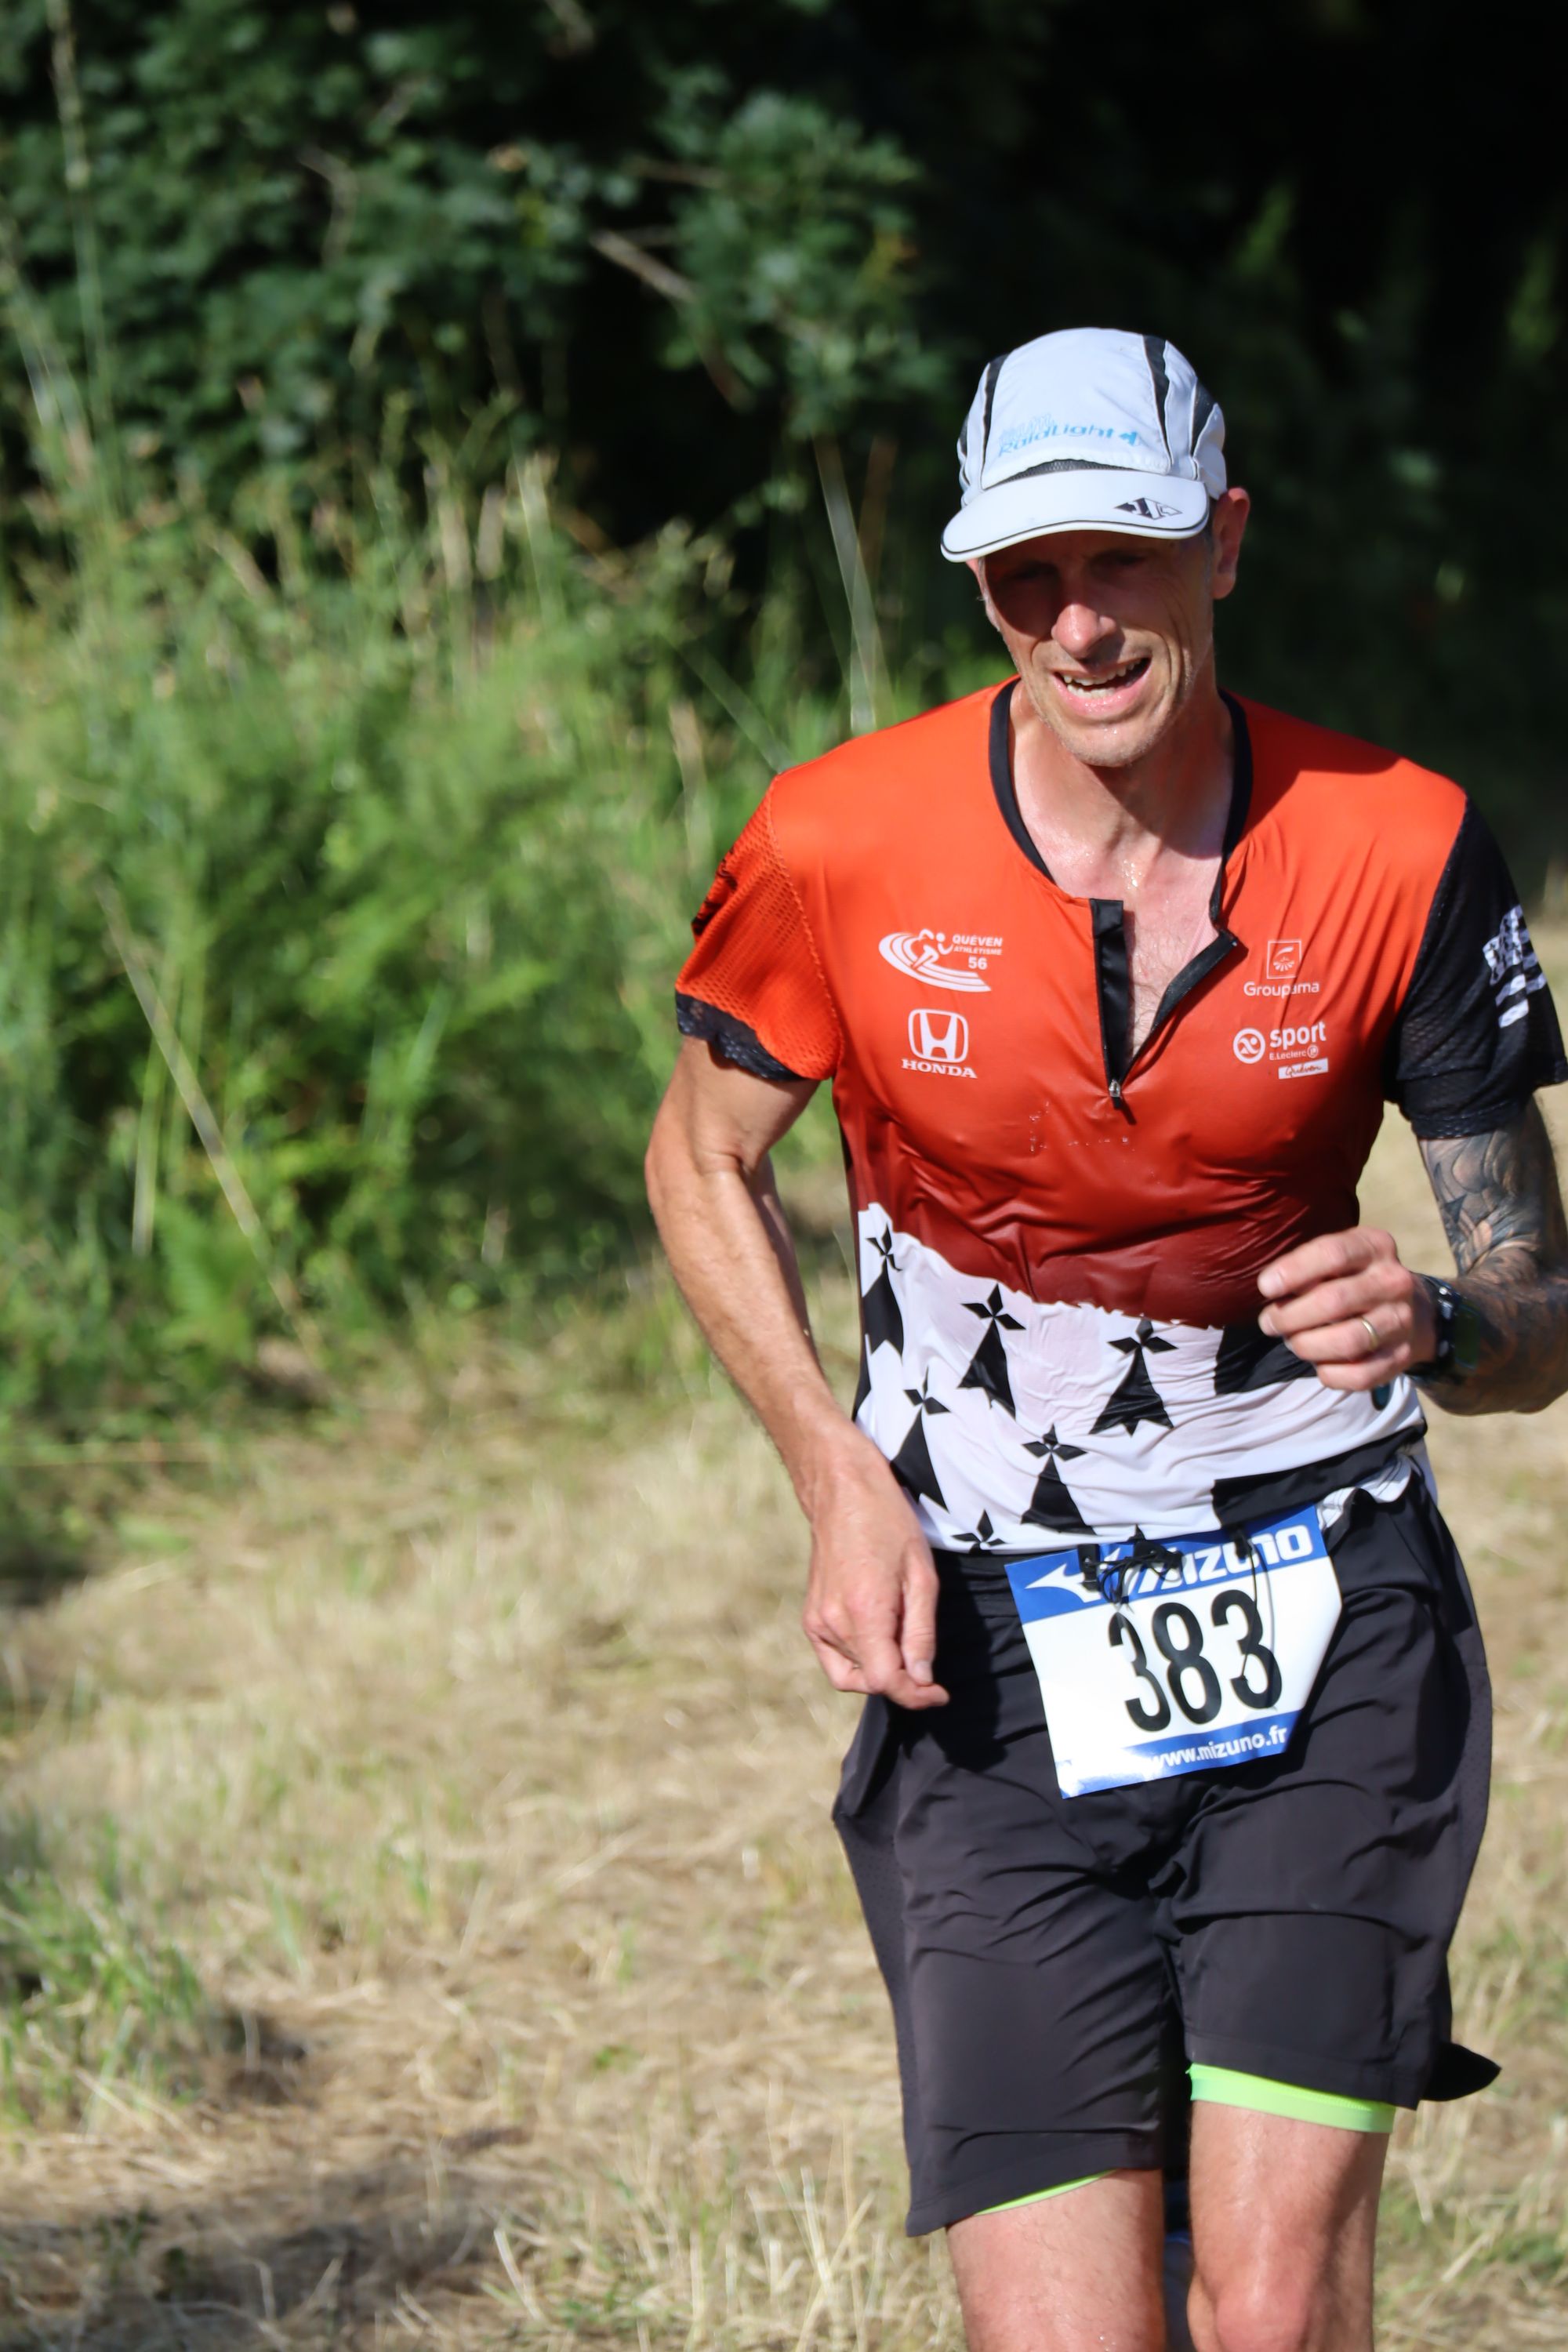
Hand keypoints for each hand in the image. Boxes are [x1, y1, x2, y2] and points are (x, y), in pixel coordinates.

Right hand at [800, 1436, 949, 1709]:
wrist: (842, 1490)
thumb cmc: (888, 1522)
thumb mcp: (921, 1576)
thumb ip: (921, 1633)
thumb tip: (922, 1679)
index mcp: (864, 1612)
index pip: (887, 1682)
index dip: (917, 1696)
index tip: (939, 1693)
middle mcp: (834, 1623)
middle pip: (871, 1681)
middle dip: (904, 1683)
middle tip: (928, 1668)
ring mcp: (817, 1621)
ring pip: (853, 1674)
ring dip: (882, 1671)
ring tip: (902, 1638)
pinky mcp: (810, 1618)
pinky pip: (834, 1660)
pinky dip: (858, 1663)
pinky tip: (877, 1639)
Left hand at [1256, 1227, 1438, 1390]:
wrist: (1412, 1309)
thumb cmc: (1354, 1279)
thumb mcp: (1337, 1260)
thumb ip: (1307, 1268)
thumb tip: (1271, 1289)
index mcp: (1375, 1246)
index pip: (1331, 1254)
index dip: (1293, 1271)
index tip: (1265, 1288)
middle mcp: (1393, 1281)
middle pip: (1333, 1301)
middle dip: (1290, 1316)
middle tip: (1269, 1323)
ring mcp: (1401, 1320)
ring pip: (1347, 1341)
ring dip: (1306, 1346)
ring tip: (1292, 1342)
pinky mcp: (1402, 1355)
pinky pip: (1361, 1375)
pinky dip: (1330, 1374)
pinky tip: (1320, 1365)